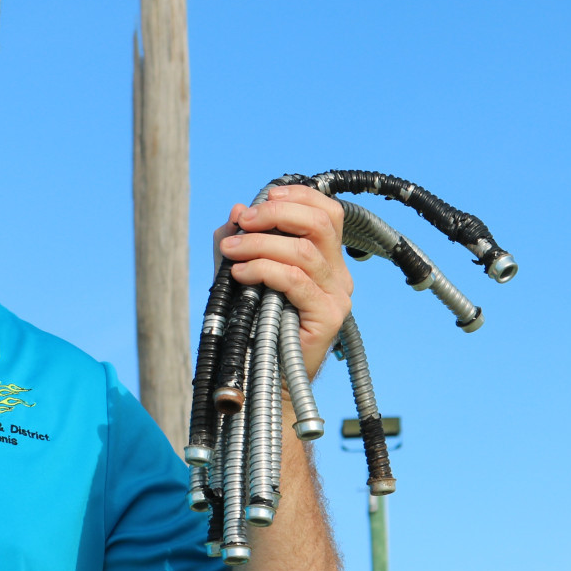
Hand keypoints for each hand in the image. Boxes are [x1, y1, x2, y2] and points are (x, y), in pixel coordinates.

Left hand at [215, 185, 354, 378]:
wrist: (264, 374)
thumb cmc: (256, 321)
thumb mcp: (244, 270)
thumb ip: (242, 239)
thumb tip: (238, 210)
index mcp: (327, 259)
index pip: (328, 212)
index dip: (298, 197)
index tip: (264, 198)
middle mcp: (339, 275)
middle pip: (320, 224)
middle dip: (276, 215)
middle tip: (243, 223)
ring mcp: (337, 296)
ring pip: (303, 252)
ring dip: (260, 245)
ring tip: (232, 252)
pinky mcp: (328, 317)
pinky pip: (295, 281)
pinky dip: (263, 270)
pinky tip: (240, 274)